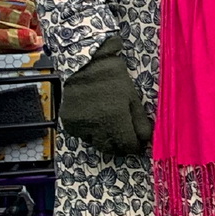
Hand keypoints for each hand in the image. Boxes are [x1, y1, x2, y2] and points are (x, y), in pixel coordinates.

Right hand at [59, 36, 151, 157]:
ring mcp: (79, 126)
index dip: (134, 146)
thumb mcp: (133, 99)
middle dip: (120, 146)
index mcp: (114, 119)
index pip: (127, 146)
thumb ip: (140, 122)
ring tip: (109, 124)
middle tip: (125, 137)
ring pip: (96, 144)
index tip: (137, 142)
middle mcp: (95, 126)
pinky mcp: (68, 124)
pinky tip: (95, 119)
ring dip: (104, 140)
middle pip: (111, 149)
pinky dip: (90, 133)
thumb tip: (146, 140)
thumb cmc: (114, 80)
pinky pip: (83, 136)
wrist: (86, 66)